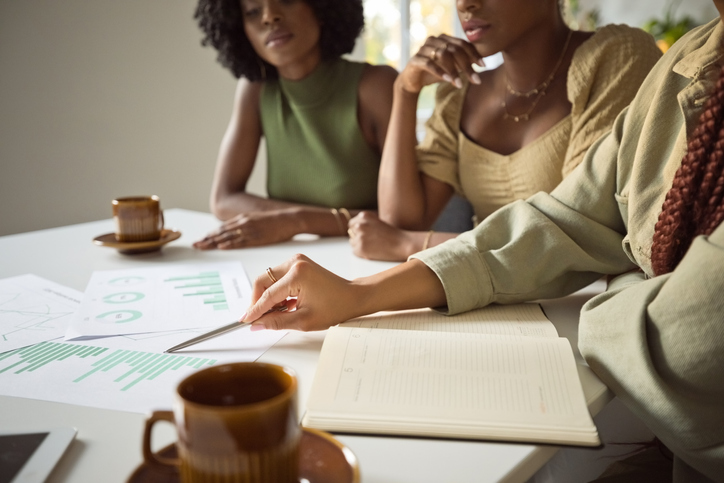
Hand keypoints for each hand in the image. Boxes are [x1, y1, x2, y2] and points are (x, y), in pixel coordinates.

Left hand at [193, 209, 300, 249]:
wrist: (289, 219)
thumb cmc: (275, 222)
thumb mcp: (257, 220)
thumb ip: (245, 225)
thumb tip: (236, 233)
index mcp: (242, 219)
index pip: (222, 228)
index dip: (210, 234)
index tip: (201, 240)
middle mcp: (243, 223)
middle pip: (221, 232)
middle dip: (207, 239)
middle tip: (196, 245)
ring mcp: (249, 230)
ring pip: (227, 237)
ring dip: (213, 242)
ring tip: (202, 247)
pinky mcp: (257, 237)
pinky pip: (240, 242)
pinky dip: (230, 244)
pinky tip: (221, 247)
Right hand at [244, 254, 361, 330]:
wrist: (353, 297)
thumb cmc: (336, 307)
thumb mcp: (304, 320)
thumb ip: (276, 322)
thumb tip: (257, 324)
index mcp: (297, 275)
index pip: (267, 295)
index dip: (254, 310)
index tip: (245, 321)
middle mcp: (294, 263)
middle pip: (262, 281)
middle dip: (258, 301)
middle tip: (258, 318)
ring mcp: (296, 261)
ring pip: (268, 279)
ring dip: (268, 297)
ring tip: (277, 313)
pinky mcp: (298, 263)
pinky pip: (278, 278)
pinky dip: (276, 291)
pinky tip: (284, 305)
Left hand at [347, 212, 417, 260]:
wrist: (402, 244)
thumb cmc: (392, 234)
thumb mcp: (377, 222)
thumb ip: (365, 223)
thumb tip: (352, 229)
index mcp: (364, 215)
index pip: (352, 224)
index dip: (358, 230)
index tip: (366, 235)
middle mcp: (359, 224)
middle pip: (351, 233)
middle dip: (358, 237)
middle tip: (371, 241)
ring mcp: (359, 236)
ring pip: (352, 243)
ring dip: (360, 245)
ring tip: (374, 246)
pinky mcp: (360, 248)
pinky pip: (355, 252)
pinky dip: (362, 253)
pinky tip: (373, 251)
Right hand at [397, 34, 483, 93]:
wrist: (412, 81)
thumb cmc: (434, 73)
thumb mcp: (451, 67)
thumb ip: (463, 63)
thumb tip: (481, 64)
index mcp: (444, 39)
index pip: (462, 43)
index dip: (474, 54)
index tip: (483, 65)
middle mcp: (434, 40)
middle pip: (454, 49)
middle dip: (467, 65)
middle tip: (476, 80)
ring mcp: (423, 49)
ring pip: (443, 55)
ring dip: (453, 70)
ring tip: (460, 84)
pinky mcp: (415, 60)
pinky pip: (428, 63)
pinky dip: (439, 72)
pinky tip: (447, 80)